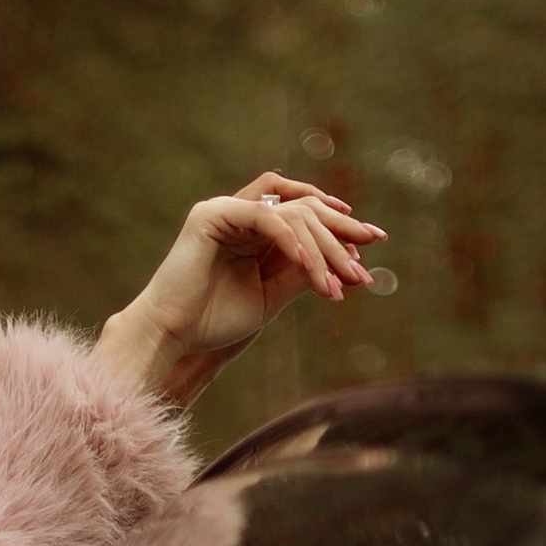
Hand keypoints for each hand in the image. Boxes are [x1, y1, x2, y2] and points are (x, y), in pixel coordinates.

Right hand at [94, 178, 386, 404]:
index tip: (372, 246)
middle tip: (365, 265)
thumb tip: (344, 259)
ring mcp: (225, 210)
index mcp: (253, 230)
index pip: (305, 215)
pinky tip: (308, 264)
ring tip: (341, 279)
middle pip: (304, 209)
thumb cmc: (213, 322)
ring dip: (320, 246)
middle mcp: (241, 213)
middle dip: (340, 235)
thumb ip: (300, 274)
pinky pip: (264, 217)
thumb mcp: (270, 297)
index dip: (339, 227)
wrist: (172, 336)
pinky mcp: (211, 215)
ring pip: (290, 212)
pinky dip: (289, 239)